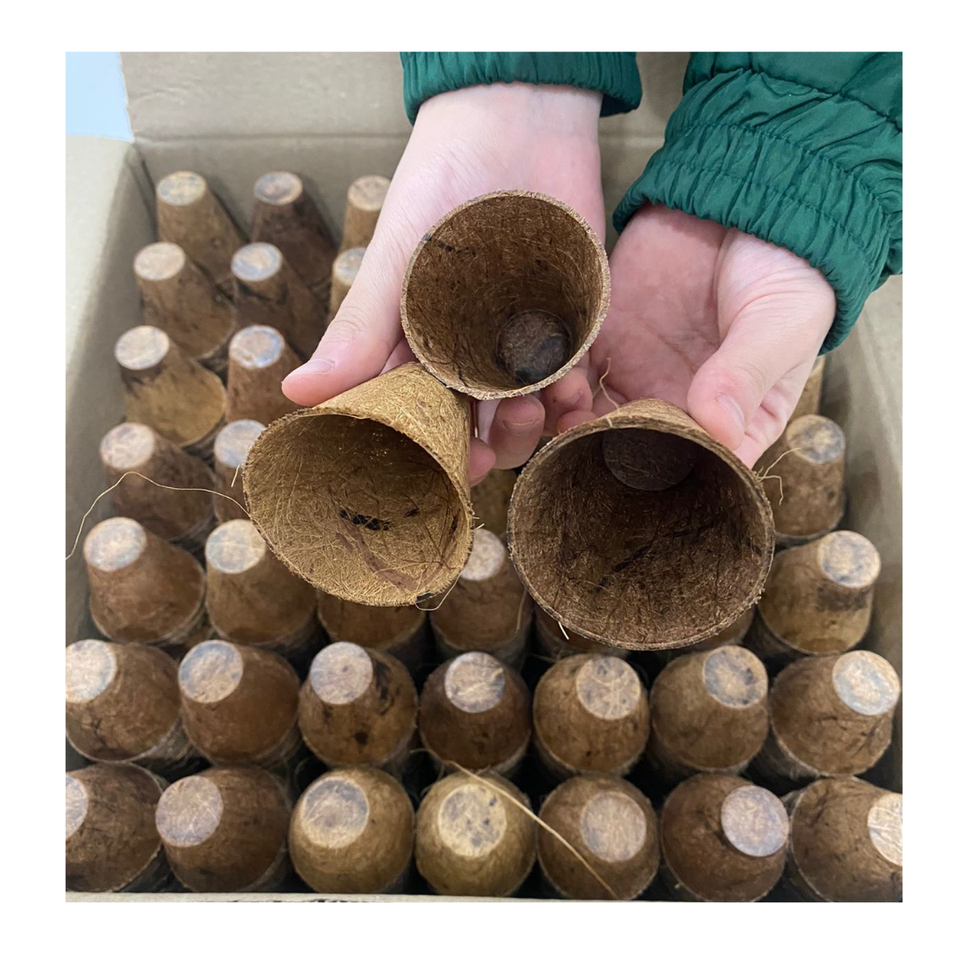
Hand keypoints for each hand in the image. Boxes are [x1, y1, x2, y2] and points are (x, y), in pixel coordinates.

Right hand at [282, 82, 604, 482]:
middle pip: (477, 430)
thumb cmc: (441, 183)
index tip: (443, 474)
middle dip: (489, 449)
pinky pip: (572, 380)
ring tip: (541, 406)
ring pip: (525, 414)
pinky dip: (576, 398)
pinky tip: (575, 395)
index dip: (430, 456)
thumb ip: (359, 330)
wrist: (518, 124)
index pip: (417, 422)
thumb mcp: (394, 259)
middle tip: (495, 444)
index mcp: (416, 350)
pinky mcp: (568, 326)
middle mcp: (467, 357)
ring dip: (534, 426)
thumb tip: (297, 393)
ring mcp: (519, 345)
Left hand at [547, 205, 836, 466]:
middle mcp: (678, 409)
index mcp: (733, 422)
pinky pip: (571, 370)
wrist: (745, 201)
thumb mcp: (779, 324)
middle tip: (577, 442)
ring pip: (590, 419)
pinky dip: (555, 377)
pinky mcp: (605, 339)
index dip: (664, 476)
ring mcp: (637, 376)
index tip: (636, 469)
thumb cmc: (784, 271)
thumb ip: (745, 374)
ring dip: (567, 420)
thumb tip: (717, 428)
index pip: (695, 467)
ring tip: (562, 403)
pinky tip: (550, 371)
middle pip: (630, 453)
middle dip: (598, 454)